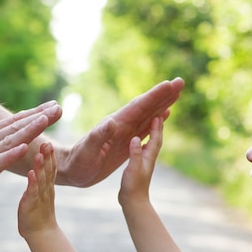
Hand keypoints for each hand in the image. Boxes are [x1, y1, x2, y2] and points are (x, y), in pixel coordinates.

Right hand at [0, 103, 60, 216]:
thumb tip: (17, 131)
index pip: (17, 121)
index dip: (37, 113)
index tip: (56, 106)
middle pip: (17, 126)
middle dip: (39, 116)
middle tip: (59, 108)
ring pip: (10, 140)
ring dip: (28, 130)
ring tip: (45, 120)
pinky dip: (10, 154)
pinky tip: (23, 148)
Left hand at [18, 142, 56, 236]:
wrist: (40, 234)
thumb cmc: (37, 212)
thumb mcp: (40, 191)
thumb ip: (41, 177)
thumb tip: (41, 164)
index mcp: (47, 184)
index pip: (50, 165)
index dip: (50, 152)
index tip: (49, 140)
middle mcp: (45, 188)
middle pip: (48, 169)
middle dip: (48, 154)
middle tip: (47, 140)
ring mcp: (40, 196)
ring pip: (42, 178)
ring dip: (41, 165)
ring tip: (40, 152)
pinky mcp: (31, 205)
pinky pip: (33, 192)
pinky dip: (33, 182)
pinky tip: (31, 174)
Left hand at [55, 78, 182, 186]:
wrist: (70, 170)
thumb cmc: (76, 163)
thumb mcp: (87, 151)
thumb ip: (98, 137)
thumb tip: (111, 122)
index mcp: (115, 125)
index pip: (138, 107)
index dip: (154, 96)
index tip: (169, 84)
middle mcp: (121, 125)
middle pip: (146, 107)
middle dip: (163, 94)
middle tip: (181, 81)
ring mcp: (123, 133)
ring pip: (147, 115)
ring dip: (162, 103)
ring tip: (177, 92)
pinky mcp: (125, 142)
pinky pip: (144, 128)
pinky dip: (156, 119)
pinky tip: (164, 114)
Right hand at [118, 117, 162, 207]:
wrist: (133, 201)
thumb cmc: (133, 186)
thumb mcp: (132, 168)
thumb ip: (135, 154)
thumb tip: (136, 138)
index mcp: (148, 158)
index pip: (155, 139)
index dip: (157, 127)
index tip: (158, 114)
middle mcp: (149, 159)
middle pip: (156, 139)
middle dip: (158, 127)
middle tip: (160, 114)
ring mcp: (144, 163)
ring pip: (151, 144)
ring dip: (153, 133)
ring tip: (152, 124)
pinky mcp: (139, 166)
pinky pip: (144, 150)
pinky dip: (144, 142)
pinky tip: (141, 141)